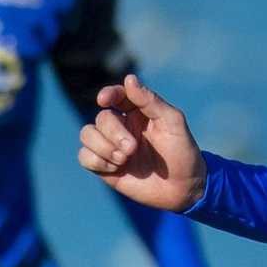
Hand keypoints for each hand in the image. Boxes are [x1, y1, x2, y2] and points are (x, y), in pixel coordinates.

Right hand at [79, 74, 206, 211]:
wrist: (182, 188)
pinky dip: (96, 160)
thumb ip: (150, 101)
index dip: (108, 94)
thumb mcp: (172, 122)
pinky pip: (84, 156)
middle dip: (114, 133)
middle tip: (132, 149)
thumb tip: (129, 78)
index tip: (104, 100)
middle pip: (102, 118)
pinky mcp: (104, 166)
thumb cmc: (182, 152)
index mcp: (139, 112)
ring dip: (102, 147)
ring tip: (124, 160)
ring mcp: (112, 146)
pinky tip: (115, 169)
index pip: (117, 95)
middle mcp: (123, 126)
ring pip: (87, 134)